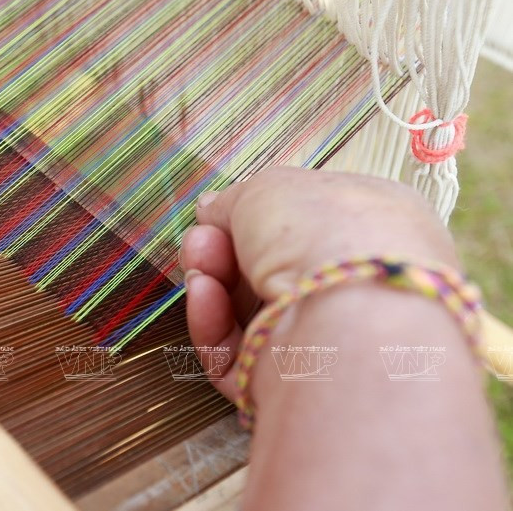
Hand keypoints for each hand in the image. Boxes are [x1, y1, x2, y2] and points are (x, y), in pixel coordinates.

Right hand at [179, 166, 458, 402]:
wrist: (350, 314)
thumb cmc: (324, 232)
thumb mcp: (269, 189)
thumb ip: (232, 201)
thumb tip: (211, 211)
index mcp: (375, 226)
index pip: (308, 223)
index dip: (258, 215)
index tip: (217, 212)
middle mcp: (356, 284)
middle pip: (269, 268)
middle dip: (224, 251)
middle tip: (201, 241)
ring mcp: (328, 340)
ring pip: (249, 313)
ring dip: (214, 283)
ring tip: (198, 267)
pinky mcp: (295, 385)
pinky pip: (240, 355)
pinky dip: (214, 325)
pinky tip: (203, 295)